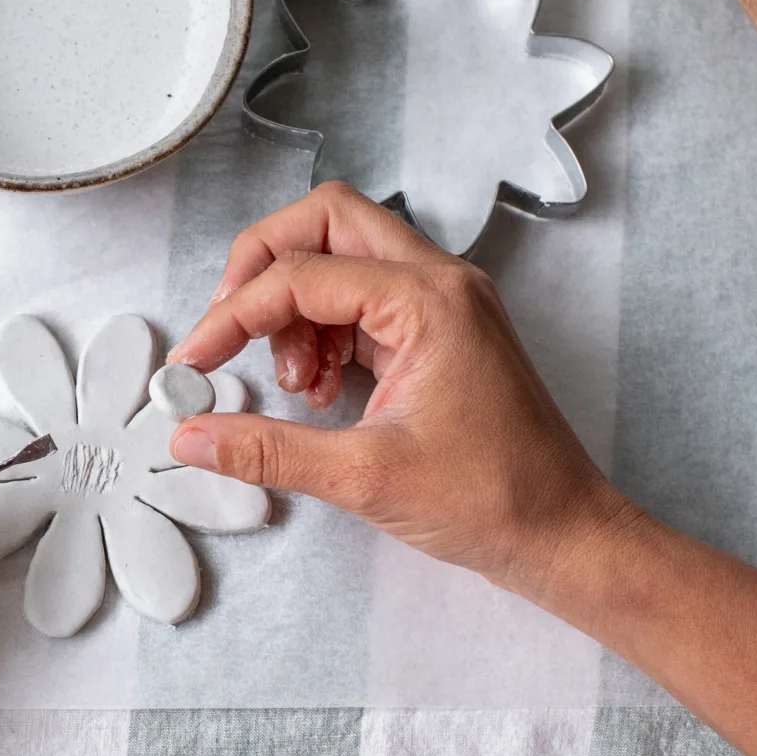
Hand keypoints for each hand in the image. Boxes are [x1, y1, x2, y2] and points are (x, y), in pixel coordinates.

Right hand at [166, 181, 625, 595]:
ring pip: (343, 254)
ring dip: (295, 303)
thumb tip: (192, 437)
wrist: (564, 534)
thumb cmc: (492, 500)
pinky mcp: (440, 329)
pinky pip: (362, 296)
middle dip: (263, 265)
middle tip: (228, 326)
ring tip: (293, 381)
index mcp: (429, 299)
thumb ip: (267, 450)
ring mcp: (444, 300)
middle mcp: (440, 281)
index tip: (193, 363)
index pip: (301, 275)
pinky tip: (319, 388)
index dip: (232, 315)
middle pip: (326, 221)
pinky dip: (324, 328)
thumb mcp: (364, 477)